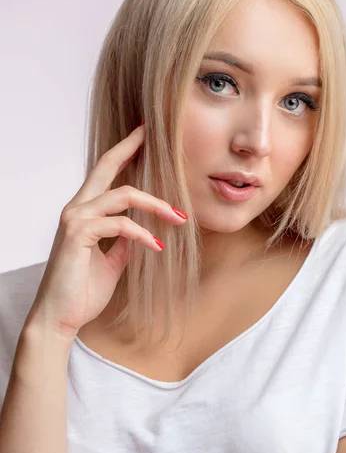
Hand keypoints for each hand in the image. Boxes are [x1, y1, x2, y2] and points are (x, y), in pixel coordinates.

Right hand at [26, 124, 187, 339]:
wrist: (60, 318)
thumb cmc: (82, 290)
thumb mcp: (113, 261)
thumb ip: (124, 242)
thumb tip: (143, 231)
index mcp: (84, 212)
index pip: (105, 173)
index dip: (124, 152)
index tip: (143, 136)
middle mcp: (77, 208)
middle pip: (106, 166)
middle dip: (131, 147)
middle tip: (154, 134)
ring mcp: (75, 219)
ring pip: (122, 195)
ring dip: (155, 205)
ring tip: (178, 218)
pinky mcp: (78, 234)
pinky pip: (119, 224)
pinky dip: (143, 234)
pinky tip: (157, 247)